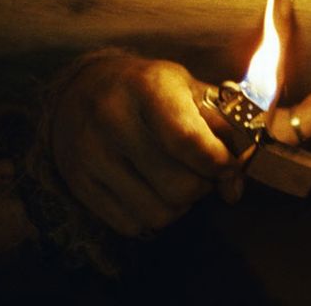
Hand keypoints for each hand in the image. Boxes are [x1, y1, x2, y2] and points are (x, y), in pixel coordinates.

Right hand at [51, 53, 245, 235]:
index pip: (188, 140)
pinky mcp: (78, 181)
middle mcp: (112, 117)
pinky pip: (131, 224)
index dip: (218, 162)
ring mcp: (90, 152)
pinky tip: (148, 190)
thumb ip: (222, 130)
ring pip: (157, 213)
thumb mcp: (186, 89)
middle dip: (201, 186)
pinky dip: (149, 215)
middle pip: (178, 185)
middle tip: (198, 172)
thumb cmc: (144, 89)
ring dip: (178, 205)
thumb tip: (233, 188)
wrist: (80, 88)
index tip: (225, 165)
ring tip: (173, 181)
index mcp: (146, 86)